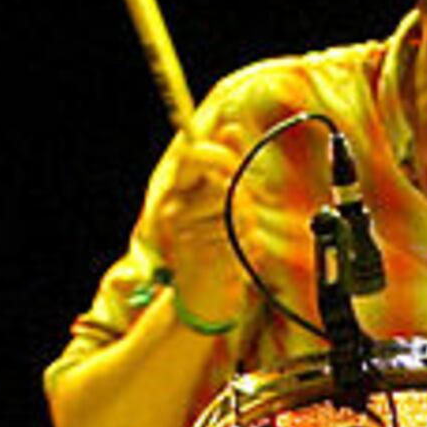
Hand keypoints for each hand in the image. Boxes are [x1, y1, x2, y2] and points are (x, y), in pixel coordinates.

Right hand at [142, 116, 257, 325]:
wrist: (200, 299)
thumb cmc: (210, 246)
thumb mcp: (215, 201)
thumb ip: (224, 166)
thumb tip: (231, 128)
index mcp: (175, 194)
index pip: (193, 156)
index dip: (218, 153)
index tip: (230, 164)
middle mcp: (176, 211)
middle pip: (226, 183)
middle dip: (241, 198)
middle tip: (238, 214)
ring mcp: (190, 233)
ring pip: (240, 210)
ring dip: (248, 224)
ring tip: (234, 241)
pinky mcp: (208, 256)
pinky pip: (245, 236)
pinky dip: (250, 245)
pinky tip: (236, 257)